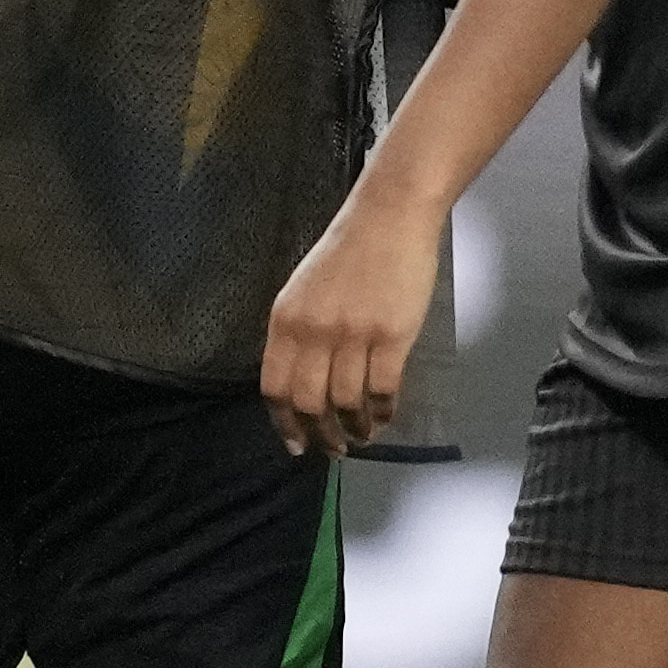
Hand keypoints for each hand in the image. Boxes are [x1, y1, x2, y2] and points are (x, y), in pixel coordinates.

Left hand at [262, 181, 439, 461]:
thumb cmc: (347, 252)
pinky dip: (383, 410)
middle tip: (333, 449)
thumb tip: (302, 382)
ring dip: (355, 428)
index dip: (284, 424)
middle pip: (309, 402)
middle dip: (321, 435)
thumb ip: (297, 335)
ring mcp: (354, 334)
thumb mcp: (302, 292)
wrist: (389, 218)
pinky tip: (385, 416)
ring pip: (347, 402)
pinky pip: (383, 388)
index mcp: (285, 321)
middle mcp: (314, 332)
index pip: (275, 388)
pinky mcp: (392, 335)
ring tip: (363, 436)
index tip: (297, 444)